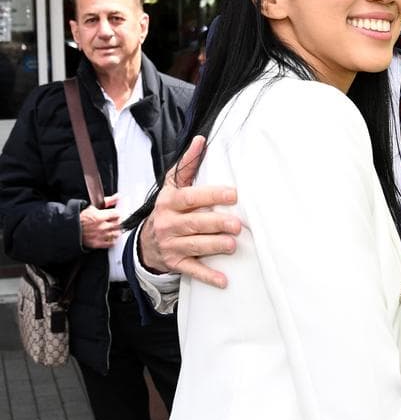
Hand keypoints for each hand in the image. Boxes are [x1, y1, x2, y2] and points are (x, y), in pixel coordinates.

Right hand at [80, 195, 120, 248]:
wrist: (71, 230)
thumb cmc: (81, 219)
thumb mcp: (93, 207)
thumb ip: (107, 201)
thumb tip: (118, 196)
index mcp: (99, 217)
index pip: (117, 214)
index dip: (117, 214)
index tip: (114, 215)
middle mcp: (100, 227)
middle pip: (118, 224)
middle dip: (117, 222)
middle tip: (113, 221)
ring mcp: (99, 236)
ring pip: (116, 234)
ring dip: (115, 231)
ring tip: (111, 228)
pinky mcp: (97, 244)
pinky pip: (111, 243)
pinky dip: (112, 240)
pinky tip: (109, 236)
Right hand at [139, 136, 239, 287]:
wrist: (145, 243)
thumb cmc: (168, 210)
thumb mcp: (172, 187)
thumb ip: (187, 165)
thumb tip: (201, 140)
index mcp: (170, 202)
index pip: (190, 197)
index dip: (211, 195)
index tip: (233, 194)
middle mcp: (168, 224)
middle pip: (194, 223)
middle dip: (216, 224)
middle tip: (237, 225)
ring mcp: (171, 245)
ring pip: (194, 246)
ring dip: (214, 246)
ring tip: (233, 244)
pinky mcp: (176, 263)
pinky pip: (192, 270)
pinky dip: (208, 276)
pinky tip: (223, 279)